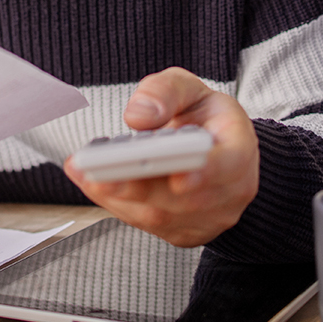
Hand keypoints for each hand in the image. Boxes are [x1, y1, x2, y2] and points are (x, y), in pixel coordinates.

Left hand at [64, 67, 259, 247]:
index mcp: (238, 148)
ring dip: (118, 195)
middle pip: (184, 198)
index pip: (228, 165)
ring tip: (83, 171)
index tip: (177, 177)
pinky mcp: (184, 232)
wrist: (215, 147)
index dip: (205, 173)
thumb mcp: (189, 88)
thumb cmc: (203, 117)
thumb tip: (139, 116)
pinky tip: (93, 183)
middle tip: (98, 170)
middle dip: (139, 186)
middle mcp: (230, 191)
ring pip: (161, 216)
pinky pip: (148, 224)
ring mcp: (210, 218)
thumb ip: (165, 92)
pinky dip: (117, 203)